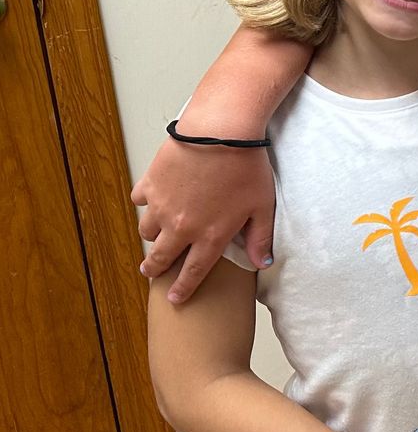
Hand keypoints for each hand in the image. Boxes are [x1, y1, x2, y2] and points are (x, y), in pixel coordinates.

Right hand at [134, 139, 274, 301]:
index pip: (193, 272)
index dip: (183, 288)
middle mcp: (181, 227)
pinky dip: (146, 202)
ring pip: (147, 230)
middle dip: (154, 268)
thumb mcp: (263, 206)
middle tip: (150, 272)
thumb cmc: (247, 167)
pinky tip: (154, 198)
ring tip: (156, 234)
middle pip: (160, 257)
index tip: (175, 299)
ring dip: (152, 235)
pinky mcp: (150, 184)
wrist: (220, 132)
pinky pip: (140, 200)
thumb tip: (262, 263)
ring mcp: (161, 206)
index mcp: (210, 236)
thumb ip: (260, 238)